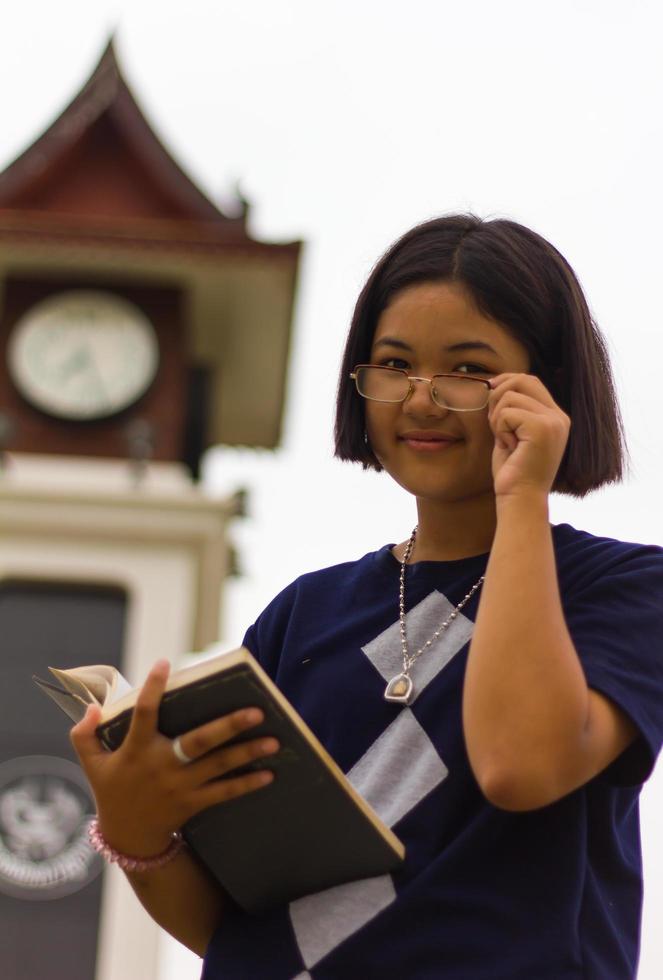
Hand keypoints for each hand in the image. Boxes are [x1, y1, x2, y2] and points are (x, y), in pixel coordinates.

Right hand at [70, 659, 277, 857]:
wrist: (127, 839)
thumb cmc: (112, 789)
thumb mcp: (92, 763)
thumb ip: (84, 734)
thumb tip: (91, 707)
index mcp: (136, 750)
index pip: (144, 714)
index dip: (152, 688)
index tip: (165, 663)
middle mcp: (162, 766)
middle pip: (198, 742)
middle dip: (228, 726)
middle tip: (256, 710)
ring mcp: (180, 786)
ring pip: (218, 766)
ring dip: (247, 753)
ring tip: (274, 739)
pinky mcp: (194, 802)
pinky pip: (224, 792)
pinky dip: (247, 783)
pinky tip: (269, 773)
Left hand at [487, 373, 569, 499]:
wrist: (520, 499)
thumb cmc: (513, 471)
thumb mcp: (513, 434)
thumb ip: (512, 410)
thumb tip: (496, 384)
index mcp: (556, 417)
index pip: (531, 381)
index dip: (506, 380)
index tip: (489, 390)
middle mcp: (559, 417)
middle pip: (523, 380)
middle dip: (498, 395)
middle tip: (495, 423)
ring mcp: (553, 422)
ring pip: (509, 397)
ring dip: (497, 419)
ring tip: (506, 441)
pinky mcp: (542, 428)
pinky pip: (506, 413)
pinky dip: (499, 430)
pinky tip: (509, 447)